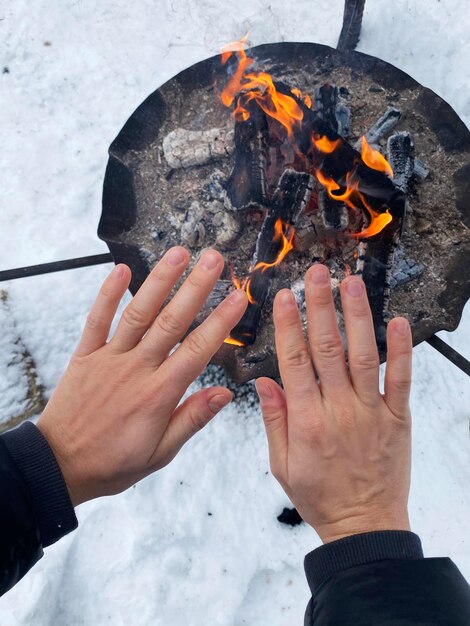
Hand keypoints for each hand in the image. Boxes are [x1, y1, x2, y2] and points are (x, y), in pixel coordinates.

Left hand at [38, 247, 246, 505]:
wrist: (60, 465)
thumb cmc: (112, 462)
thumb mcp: (160, 452)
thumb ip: (193, 418)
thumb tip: (225, 394)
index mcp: (159, 393)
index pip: (198, 350)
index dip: (221, 321)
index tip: (238, 298)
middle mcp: (137, 369)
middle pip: (172, 321)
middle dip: (196, 288)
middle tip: (215, 261)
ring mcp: (110, 358)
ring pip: (139, 313)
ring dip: (160, 281)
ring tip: (179, 254)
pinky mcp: (86, 355)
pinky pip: (97, 320)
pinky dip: (108, 294)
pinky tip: (121, 270)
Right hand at [256, 264, 411, 542]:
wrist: (364, 524)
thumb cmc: (319, 495)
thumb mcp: (282, 465)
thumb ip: (274, 420)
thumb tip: (265, 380)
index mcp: (307, 421)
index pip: (294, 363)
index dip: (287, 327)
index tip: (283, 297)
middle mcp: (339, 410)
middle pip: (327, 349)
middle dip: (320, 307)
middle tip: (317, 273)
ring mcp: (372, 411)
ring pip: (364, 355)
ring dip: (357, 317)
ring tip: (351, 283)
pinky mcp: (398, 417)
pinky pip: (402, 379)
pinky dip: (402, 350)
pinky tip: (398, 322)